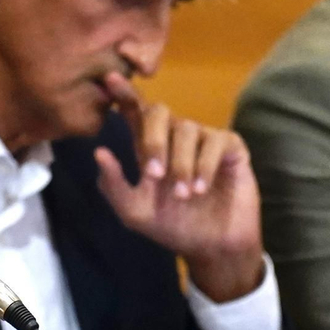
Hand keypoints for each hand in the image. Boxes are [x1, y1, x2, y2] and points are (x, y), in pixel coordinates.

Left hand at [93, 72, 265, 301]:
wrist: (213, 248)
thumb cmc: (174, 228)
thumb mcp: (135, 212)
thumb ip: (114, 185)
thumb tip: (98, 152)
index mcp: (149, 148)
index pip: (135, 113)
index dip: (125, 94)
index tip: (111, 80)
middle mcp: (175, 138)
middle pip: (159, 112)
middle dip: (153, 139)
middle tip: (154, 175)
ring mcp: (204, 140)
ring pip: (188, 129)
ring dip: (181, 164)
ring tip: (183, 195)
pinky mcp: (231, 148)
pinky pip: (216, 141)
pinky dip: (205, 165)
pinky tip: (200, 189)